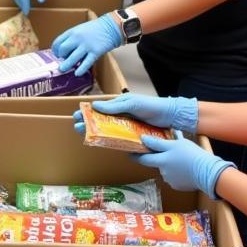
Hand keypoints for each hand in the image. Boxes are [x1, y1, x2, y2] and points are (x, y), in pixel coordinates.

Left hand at [52, 15, 122, 76]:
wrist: (110, 27)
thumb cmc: (94, 29)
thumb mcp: (80, 30)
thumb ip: (72, 38)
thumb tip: (65, 51)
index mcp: (72, 32)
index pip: (58, 41)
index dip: (55, 50)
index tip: (56, 55)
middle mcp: (77, 38)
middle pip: (63, 49)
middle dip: (60, 57)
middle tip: (62, 61)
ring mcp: (86, 45)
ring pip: (72, 58)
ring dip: (66, 65)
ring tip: (62, 70)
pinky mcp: (95, 52)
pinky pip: (86, 63)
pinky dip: (81, 69)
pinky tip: (77, 73)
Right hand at [73, 94, 198, 133]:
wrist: (170, 116)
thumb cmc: (151, 106)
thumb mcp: (132, 104)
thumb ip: (115, 106)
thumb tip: (95, 106)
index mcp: (119, 105)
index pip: (99, 108)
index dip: (87, 112)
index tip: (76, 115)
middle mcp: (120, 116)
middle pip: (100, 120)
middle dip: (88, 123)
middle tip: (77, 127)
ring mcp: (126, 126)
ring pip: (107, 130)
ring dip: (95, 132)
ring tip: (84, 135)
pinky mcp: (132, 136)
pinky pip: (118, 139)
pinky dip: (109, 140)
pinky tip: (100, 142)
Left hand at [136, 130, 234, 197]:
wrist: (208, 172)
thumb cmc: (191, 155)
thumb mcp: (174, 145)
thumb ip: (157, 143)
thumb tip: (143, 139)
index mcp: (161, 162)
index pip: (143, 159)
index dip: (136, 156)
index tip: (130, 153)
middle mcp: (163, 173)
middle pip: (158, 163)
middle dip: (162, 158)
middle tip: (171, 151)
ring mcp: (171, 181)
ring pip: (167, 170)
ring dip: (171, 165)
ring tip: (183, 158)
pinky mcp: (180, 186)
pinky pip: (176, 177)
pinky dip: (179, 172)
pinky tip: (188, 168)